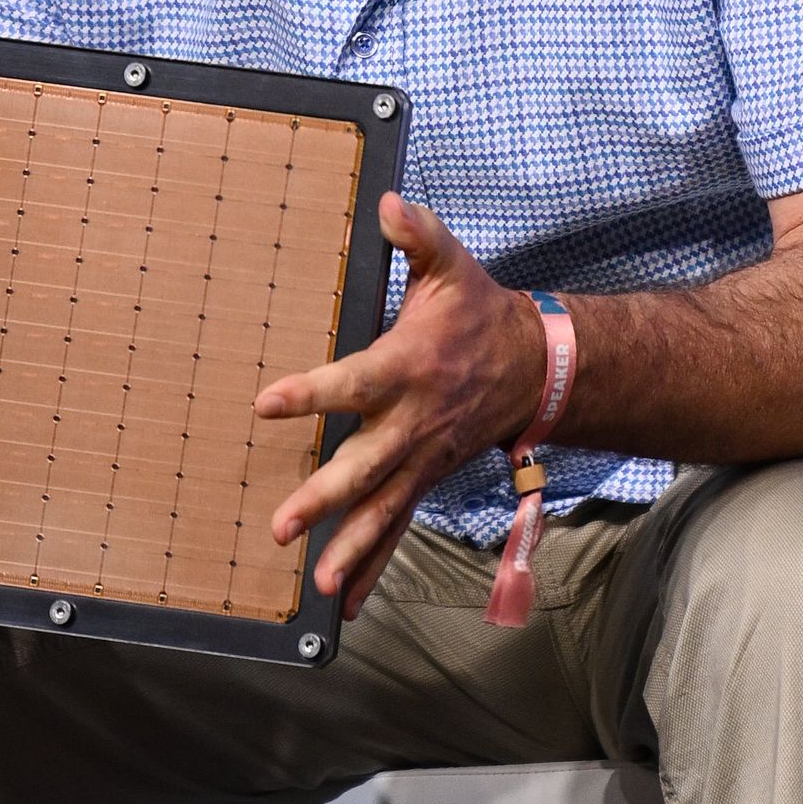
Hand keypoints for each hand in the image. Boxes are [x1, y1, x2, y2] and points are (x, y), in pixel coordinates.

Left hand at [255, 192, 545, 618]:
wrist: (535, 367)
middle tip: (283, 524)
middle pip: (366, 466)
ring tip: (318, 581)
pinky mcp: (424, 478)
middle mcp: (414, 423)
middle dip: (326, 498)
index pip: (355, 383)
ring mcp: (421, 459)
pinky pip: (398, 525)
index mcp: (409, 367)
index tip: (268, 403)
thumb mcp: (452, 266)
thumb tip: (388, 202)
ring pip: (384, 509)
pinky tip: (344, 601)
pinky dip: (374, 564)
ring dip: (352, 547)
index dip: (312, 393)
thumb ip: (418, 235)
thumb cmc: (479, 313)